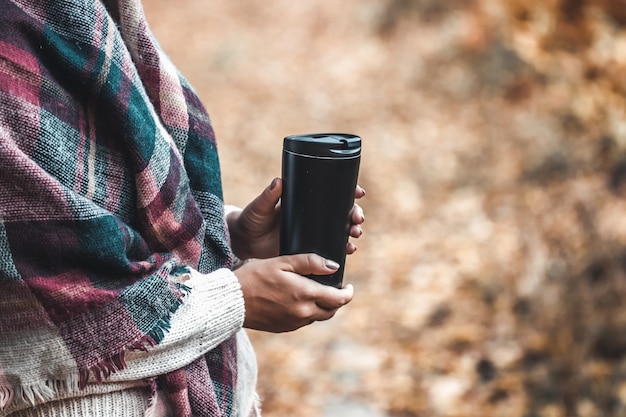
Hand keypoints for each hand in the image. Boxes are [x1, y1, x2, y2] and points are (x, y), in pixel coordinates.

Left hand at [228, 178, 365, 259]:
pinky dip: (342, 249)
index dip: (349, 191)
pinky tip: (348, 250)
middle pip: (342, 212)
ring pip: (340, 230)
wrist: (246, 241)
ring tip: (355, 234)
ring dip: (352, 231)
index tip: (358, 192)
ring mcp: (313, 233)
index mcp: (305, 201)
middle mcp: (313, 216)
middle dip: (354, 214)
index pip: (332, 192)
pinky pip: (330, 249)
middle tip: (357, 218)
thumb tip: (278, 181)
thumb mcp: (261, 205)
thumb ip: (269, 195)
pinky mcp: (309, 249)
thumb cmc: (252, 218)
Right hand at [235, 253, 353, 332]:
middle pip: (332, 311)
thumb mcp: (282, 262)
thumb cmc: (255, 276)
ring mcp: (294, 323)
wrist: (232, 301)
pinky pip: (304, 321)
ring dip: (322, 307)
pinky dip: (307, 312)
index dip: (348, 293)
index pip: (339, 299)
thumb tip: (333, 266)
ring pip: (318, 317)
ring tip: (315, 292)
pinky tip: (298, 301)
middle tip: (334, 288)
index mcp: (305, 294)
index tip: (348, 286)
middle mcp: (303, 313)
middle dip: (337, 300)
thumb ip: (310, 263)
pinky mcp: (284, 328)